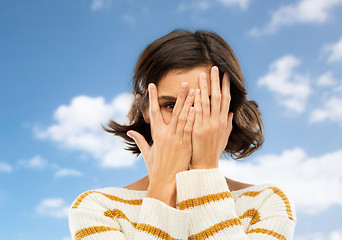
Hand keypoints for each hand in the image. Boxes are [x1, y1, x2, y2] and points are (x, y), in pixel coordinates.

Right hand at [127, 82, 194, 205]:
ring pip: (183, 118)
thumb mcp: (147, 154)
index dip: (152, 98)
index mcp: (156, 135)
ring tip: (195, 90)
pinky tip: (197, 108)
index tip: (152, 85)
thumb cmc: (156, 169)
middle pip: (173, 112)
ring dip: (189, 103)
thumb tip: (130, 132)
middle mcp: (166, 135)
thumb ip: (139, 141)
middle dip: (179, 96)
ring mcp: (176, 140)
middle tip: (185, 82)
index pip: (154, 112)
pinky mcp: (185, 146)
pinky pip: (190, 129)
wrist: (164, 183)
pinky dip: (193, 118)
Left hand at [190, 66, 232, 169]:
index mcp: (223, 122)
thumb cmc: (213, 151)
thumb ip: (227, 124)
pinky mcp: (198, 131)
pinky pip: (198, 114)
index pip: (226, 100)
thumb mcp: (223, 137)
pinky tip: (195, 92)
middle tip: (214, 68)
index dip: (225, 87)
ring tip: (202, 74)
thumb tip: (230, 113)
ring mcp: (208, 126)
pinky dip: (197, 102)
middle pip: (217, 98)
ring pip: (207, 103)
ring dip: (205, 88)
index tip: (225, 75)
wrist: (205, 166)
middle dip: (216, 82)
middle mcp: (217, 122)